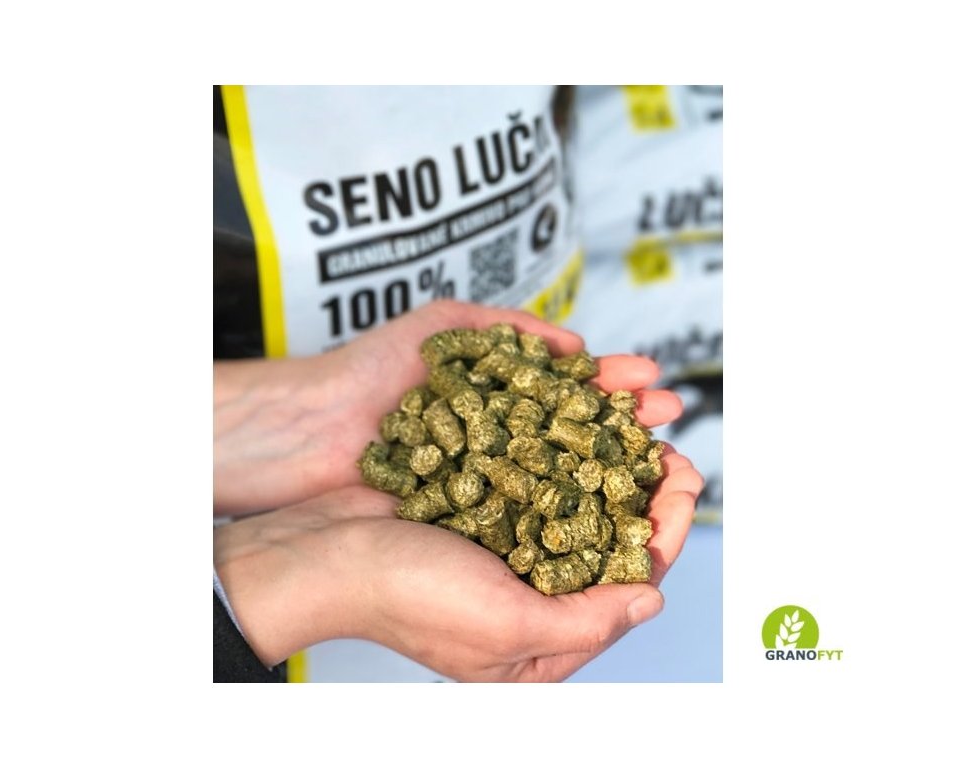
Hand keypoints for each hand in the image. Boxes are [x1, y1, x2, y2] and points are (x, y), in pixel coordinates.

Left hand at [214, 300, 681, 516]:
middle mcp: (504, 437)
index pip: (571, 387)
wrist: (315, 428)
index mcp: (501, 393)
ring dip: (611, 468)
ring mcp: (492, 478)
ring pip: (565, 474)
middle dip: (627, 423)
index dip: (612, 384)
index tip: (652, 380)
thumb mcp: (445, 324)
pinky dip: (569, 511)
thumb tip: (575, 344)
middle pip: (579, 430)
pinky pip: (529, 514)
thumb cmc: (371, 371)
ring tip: (654, 460)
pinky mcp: (476, 517)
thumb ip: (511, 327)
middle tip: (670, 419)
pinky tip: (604, 505)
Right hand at [214, 446, 702, 681]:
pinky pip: (536, 477)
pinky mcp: (481, 507)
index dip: (664, 533)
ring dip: (610, 465)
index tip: (683, 485)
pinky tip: (581, 426)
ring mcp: (504, 547)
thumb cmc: (402, 598)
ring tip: (636, 428)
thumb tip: (650, 601)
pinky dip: (561, 452)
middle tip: (669, 449)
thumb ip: (584, 622)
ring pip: (578, 502)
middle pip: (609, 540)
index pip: (626, 586)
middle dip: (645, 493)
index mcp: (539, 641)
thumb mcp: (503, 628)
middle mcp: (528, 595)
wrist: (323, 549)